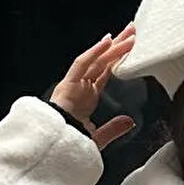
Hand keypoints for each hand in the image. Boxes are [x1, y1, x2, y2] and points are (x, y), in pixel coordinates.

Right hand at [50, 25, 137, 152]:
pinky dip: (94, 52)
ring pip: (96, 61)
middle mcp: (79, 88)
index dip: (118, 60)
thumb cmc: (67, 147)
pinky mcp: (66, 86)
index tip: (131, 48)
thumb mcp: (96, 139)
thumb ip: (112, 129)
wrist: (51, 152)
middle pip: (102, 62)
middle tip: (133, 32)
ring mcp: (72, 86)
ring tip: (129, 34)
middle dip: (118, 47)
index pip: (104, 73)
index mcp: (85, 98)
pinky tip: (107, 41)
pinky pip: (81, 65)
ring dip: (112, 47)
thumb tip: (128, 122)